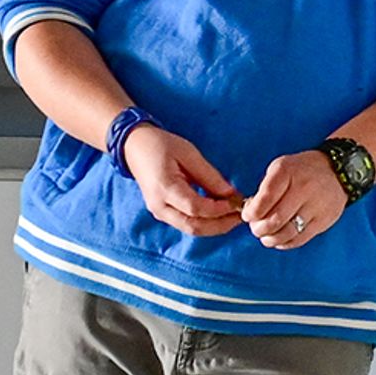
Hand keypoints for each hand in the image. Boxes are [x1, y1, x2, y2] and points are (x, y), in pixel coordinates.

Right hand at [121, 125, 243, 235]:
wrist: (135, 147)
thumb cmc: (161, 145)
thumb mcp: (189, 154)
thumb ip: (209, 176)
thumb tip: (231, 193)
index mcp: (164, 188)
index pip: (195, 208)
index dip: (218, 209)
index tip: (237, 203)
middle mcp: (159, 206)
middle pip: (194, 226)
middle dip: (220, 225)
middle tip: (240, 216)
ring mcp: (159, 212)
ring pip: (191, 229)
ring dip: (214, 226)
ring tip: (233, 216)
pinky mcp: (163, 213)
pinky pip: (186, 224)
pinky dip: (205, 222)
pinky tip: (219, 214)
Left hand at [247, 148, 343, 249]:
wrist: (338, 171)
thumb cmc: (302, 170)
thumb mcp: (280, 167)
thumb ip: (265, 188)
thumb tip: (252, 213)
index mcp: (287, 171)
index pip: (265, 199)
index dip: (251, 212)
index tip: (248, 216)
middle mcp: (303, 188)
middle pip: (275, 219)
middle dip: (259, 229)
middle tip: (256, 228)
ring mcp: (315, 206)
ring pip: (287, 233)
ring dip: (271, 239)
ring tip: (266, 236)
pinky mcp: (324, 220)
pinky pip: (300, 239)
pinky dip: (286, 243)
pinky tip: (280, 239)